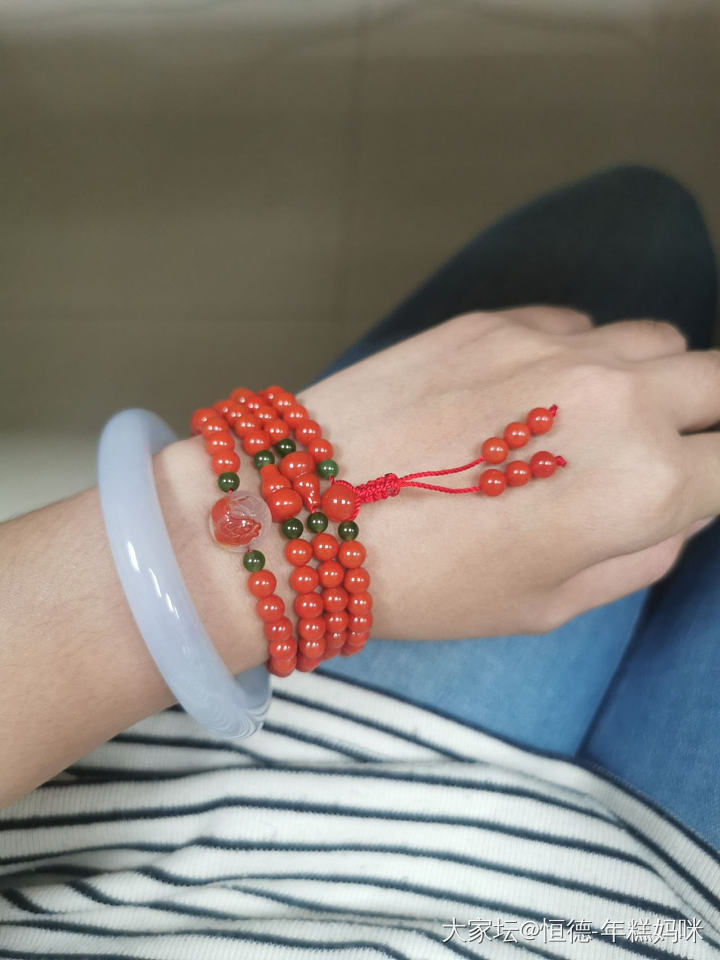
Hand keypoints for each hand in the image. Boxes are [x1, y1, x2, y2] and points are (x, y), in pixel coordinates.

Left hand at [298, 307, 719, 639]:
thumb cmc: (427, 585)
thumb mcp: (549, 605)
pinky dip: (577, 356)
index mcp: (642, 485)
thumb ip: (638, 557)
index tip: (703, 481)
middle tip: (673, 446)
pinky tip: (527, 395)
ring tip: (595, 421)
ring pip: (654, 340)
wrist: (304, 516)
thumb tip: (674, 514)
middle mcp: (616, 400)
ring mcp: (555, 348)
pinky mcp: (496, 319)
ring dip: (649, 379)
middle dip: (711, 417)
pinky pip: (576, 324)